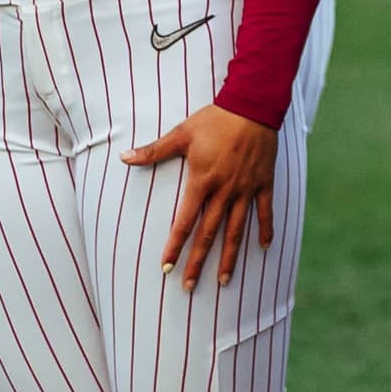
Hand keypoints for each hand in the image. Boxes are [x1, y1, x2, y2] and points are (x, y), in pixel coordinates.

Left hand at [126, 103, 282, 287]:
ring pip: (236, 230)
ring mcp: (245, 189)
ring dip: (229, 257)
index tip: (166, 267)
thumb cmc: (215, 119)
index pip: (185, 222)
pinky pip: (265, 212)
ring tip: (223, 281)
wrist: (252, 105)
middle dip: (197, 262)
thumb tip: (124, 158)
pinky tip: (264, 248)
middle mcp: (224, 191)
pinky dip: (265, 230)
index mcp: (202, 181)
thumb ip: (154, 151)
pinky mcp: (263, 183)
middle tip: (188, 286)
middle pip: (208, 234)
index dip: (175, 246)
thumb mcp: (182, 133)